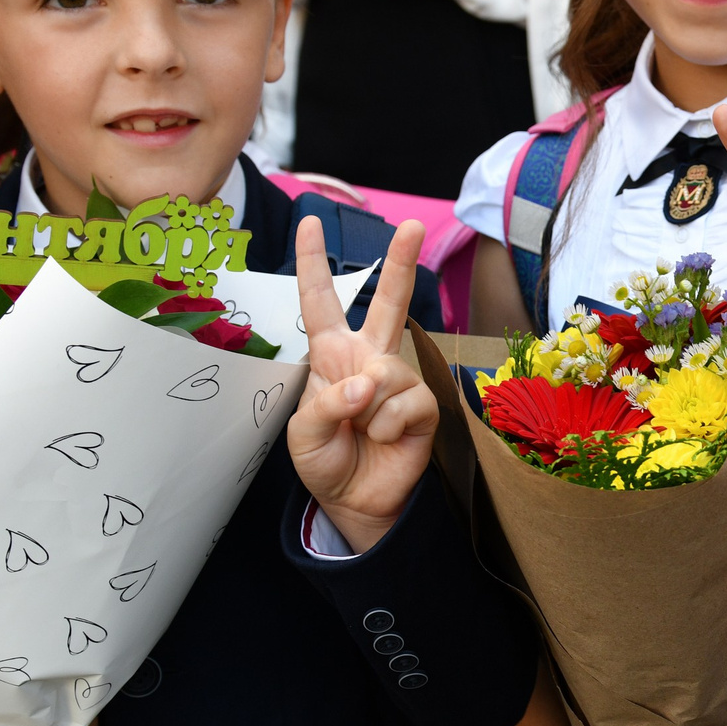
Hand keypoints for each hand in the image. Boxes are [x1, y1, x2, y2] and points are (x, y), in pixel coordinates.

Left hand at [286, 216, 436, 553]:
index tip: (309, 223)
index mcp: (332, 355)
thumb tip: (367, 384)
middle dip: (399, 262)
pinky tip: (384, 438)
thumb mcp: (303, 433)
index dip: (312, 263)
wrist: (354, 502)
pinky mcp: (423, 407)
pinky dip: (388, 424)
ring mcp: (398, 381)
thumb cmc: (325, 461)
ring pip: (387, 370)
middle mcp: (368, 359)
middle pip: (387, 302)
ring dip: (368, 407)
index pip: (321, 302)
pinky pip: (406, 401)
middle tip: (409, 225)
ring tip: (363, 430)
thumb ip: (328, 403)